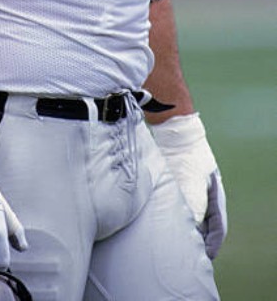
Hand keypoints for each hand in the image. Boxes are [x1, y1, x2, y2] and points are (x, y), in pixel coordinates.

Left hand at [150, 113, 227, 258]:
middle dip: (200, 238)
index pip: (218, 225)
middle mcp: (207, 191)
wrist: (174, 129)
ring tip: (177, 240)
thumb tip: (191, 227)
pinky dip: (179, 213)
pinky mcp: (181, 178)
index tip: (205, 256)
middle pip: (207, 221)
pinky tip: (167, 219)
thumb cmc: (184, 155)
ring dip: (188, 226)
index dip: (212, 243)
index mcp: (215, 194)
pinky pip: (183, 202)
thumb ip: (193, 208)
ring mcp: (194, 184)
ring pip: (194, 212)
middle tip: (190, 252)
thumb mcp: (190, 185)